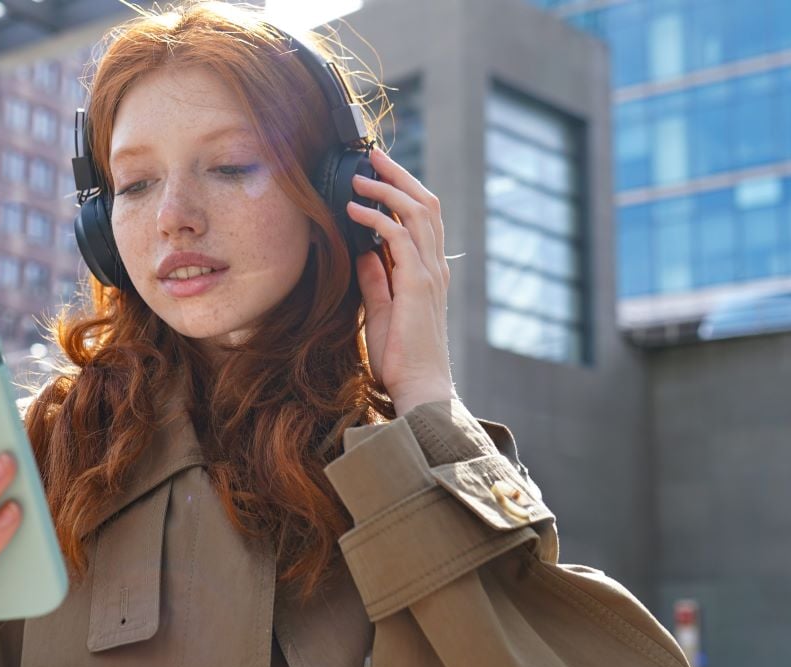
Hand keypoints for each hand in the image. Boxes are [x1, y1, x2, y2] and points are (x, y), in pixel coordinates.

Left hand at [347, 147, 456, 412]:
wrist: (419, 387)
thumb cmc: (401, 357)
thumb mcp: (383, 310)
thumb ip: (376, 279)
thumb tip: (363, 251)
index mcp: (428, 272)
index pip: (423, 218)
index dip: (405, 190)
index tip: (379, 173)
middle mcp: (434, 267)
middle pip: (425, 204)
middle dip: (399, 176)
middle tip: (373, 156)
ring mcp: (429, 274)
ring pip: (417, 213)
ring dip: (387, 189)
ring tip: (360, 177)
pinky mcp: (418, 285)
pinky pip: (400, 238)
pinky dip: (378, 218)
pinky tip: (355, 211)